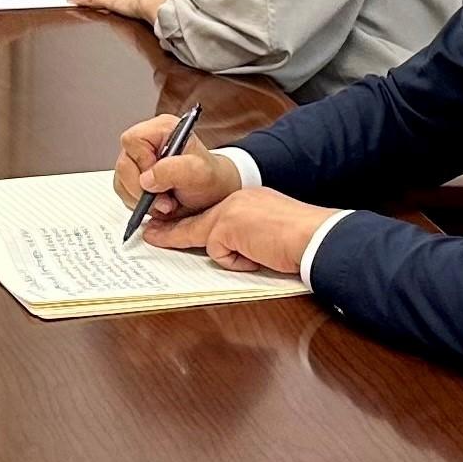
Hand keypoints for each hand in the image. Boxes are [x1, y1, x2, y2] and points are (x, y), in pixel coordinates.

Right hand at [112, 116, 240, 216]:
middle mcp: (147, 142)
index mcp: (162, 129)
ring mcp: (138, 160)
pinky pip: (124, 193)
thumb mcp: (199, 174)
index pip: (133, 140)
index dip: (142, 162)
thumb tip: (146, 179)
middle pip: (123, 164)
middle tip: (165, 200)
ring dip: (140, 199)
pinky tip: (158, 204)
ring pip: (121, 181)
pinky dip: (138, 204)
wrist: (211, 196)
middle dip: (142, 189)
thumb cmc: (210, 180)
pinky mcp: (135, 177)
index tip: (158, 180)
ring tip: (165, 203)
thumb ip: (174, 171)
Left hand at [142, 185, 325, 273]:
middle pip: (197, 222)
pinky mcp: (226, 225)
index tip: (162, 229)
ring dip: (233, 255)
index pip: (211, 214)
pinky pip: (220, 253)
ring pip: (209, 240)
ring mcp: (229, 211)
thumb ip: (244, 236)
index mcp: (247, 200)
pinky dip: (239, 261)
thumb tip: (227, 250)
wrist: (315, 236)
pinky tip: (260, 253)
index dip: (187, 225)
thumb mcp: (266, 234)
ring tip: (261, 250)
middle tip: (147, 235)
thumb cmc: (300, 240)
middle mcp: (236, 200)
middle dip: (171, 233)